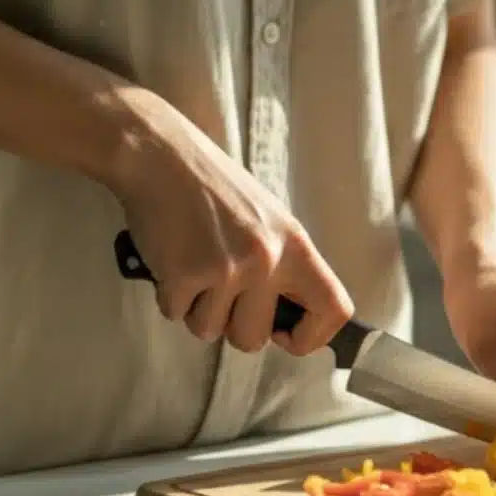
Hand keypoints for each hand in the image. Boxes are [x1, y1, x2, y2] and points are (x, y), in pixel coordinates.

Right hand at [107, 88, 353, 355]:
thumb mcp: (270, 221)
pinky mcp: (183, 275)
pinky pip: (175, 315)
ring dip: (197, 310)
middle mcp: (267, 260)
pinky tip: (172, 263)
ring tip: (195, 269)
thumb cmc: (214, 190)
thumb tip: (294, 316)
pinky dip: (169, 297)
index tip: (287, 335)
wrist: (162, 157)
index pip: (334, 310)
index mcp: (296, 246)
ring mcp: (226, 269)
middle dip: (233, 327)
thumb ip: (285, 266)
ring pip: (210, 331)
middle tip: (221, 295)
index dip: (313, 336)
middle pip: (255, 338)